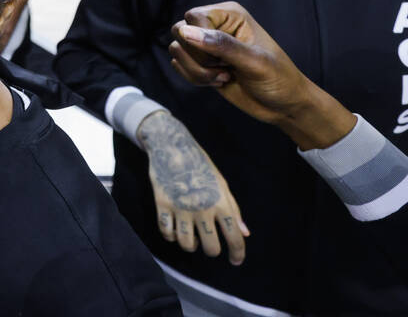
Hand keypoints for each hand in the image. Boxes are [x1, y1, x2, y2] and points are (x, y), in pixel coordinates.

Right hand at [137, 110, 249, 264]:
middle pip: (210, 247)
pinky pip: (167, 233)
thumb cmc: (201, 165)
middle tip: (210, 245)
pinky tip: (176, 231)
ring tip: (193, 238)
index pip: (234, 237)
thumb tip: (245, 233)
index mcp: (221, 202)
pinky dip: (172, 236)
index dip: (237, 254)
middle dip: (212, 251)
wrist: (172, 147)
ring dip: (192, 246)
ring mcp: (181, 208)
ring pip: (187, 244)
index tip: (235, 261)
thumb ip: (234, 210)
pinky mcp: (163, 205)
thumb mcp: (222, 184)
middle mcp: (202, 208)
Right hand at [169, 3, 356, 148]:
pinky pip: (179, 66)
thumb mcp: (254, 61)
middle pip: (180, 31)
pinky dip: (194, 78)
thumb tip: (185, 31)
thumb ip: (220, 45)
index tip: (222, 57)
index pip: (194, 17)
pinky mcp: (201, 64)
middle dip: (198, 57)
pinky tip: (219, 81)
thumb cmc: (278, 78)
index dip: (200, 39)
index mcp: (230, 14)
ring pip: (177, 50)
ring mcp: (207, 46)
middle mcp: (215, 25)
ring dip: (197, 70)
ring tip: (223, 76)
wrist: (284, 106)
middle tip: (224, 67)